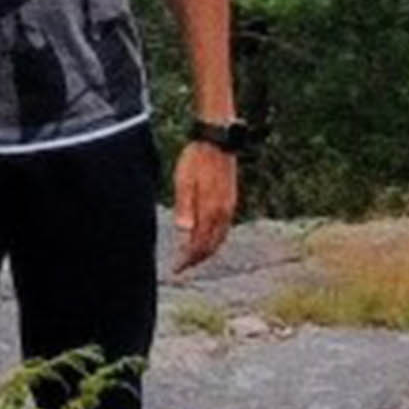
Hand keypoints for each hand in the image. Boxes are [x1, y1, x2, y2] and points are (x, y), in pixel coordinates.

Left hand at [172, 140, 237, 275]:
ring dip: (207, 251)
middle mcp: (223, 212)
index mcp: (211, 209)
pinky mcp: (231, 200)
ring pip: (220, 238)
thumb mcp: (183, 180)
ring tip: (193, 257)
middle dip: (197, 259)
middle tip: (182, 267)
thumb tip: (183, 230)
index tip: (176, 268)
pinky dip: (216, 240)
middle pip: (211, 245)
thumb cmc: (196, 158)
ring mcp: (230, 206)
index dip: (188, 259)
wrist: (217, 140)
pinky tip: (207, 238)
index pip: (199, 244)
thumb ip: (184, 207)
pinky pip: (225, 228)